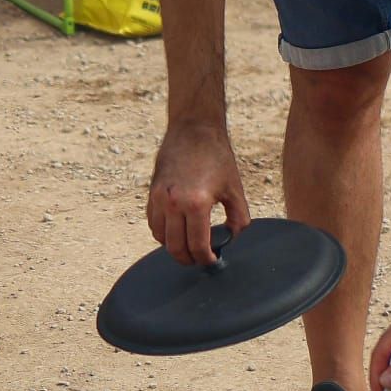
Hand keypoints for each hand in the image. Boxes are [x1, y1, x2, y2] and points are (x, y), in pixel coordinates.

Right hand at [147, 120, 251, 265]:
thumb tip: (233, 237)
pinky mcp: (151, 193)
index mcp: (196, 203)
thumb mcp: (234, 188)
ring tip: (189, 247)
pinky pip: (153, 223)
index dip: (206, 259)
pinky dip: (163, 233)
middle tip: (200, 260)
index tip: (213, 261)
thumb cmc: (217, 156)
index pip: (197, 245)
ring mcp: (158, 198)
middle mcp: (173, 203)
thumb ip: (239, 216)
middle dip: (188, 259)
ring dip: (174, 247)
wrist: (194, 130)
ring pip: (160, 237)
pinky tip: (177, 231)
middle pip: (175, 247)